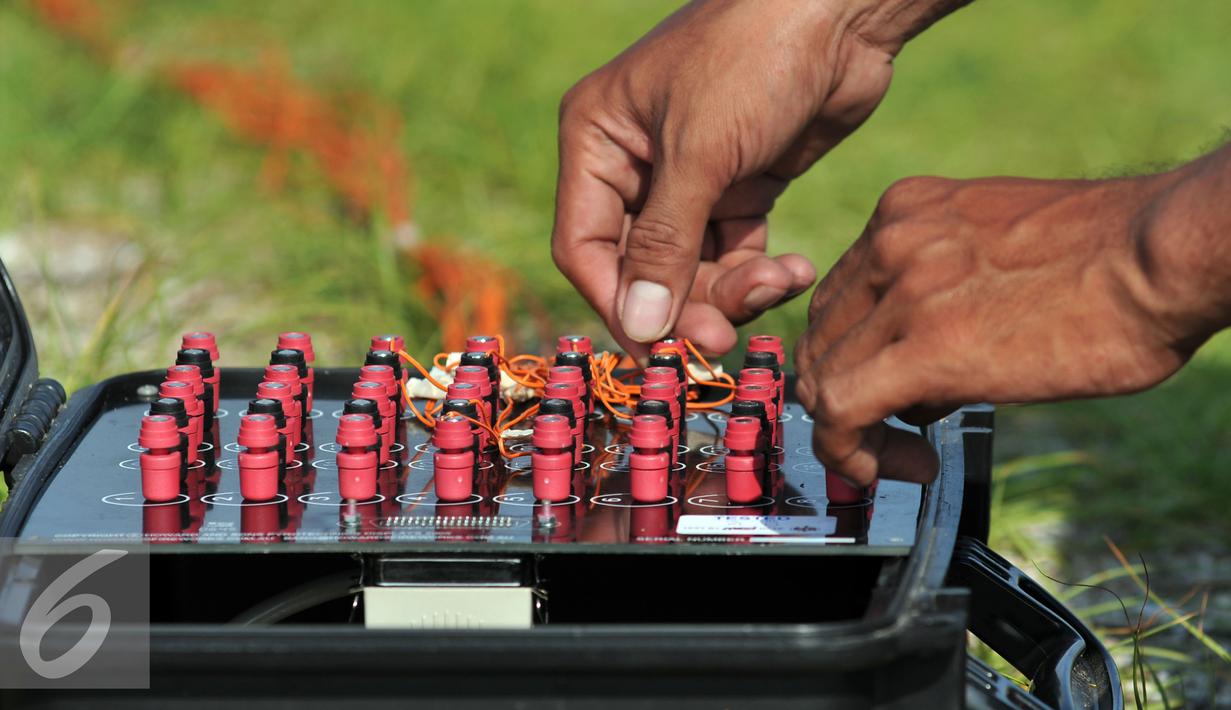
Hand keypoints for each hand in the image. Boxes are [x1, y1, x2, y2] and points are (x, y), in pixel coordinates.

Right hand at [552, 0, 959, 355]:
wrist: (843, 11)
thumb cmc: (754, 58)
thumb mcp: (700, 153)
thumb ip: (665, 245)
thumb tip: (640, 328)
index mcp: (597, 141)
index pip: (585, 246)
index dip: (617, 304)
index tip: (655, 352)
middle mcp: (634, 164)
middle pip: (642, 267)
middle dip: (685, 303)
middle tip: (723, 340)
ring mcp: (689, 177)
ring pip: (692, 268)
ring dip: (732, 291)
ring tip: (778, 284)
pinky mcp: (739, 185)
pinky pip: (736, 252)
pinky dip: (761, 271)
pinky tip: (795, 269)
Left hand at [795, 171, 1216, 485]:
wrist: (1163, 256)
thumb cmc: (1111, 258)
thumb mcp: (997, 254)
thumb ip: (944, 293)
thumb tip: (926, 374)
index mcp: (908, 212)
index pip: (838, 296)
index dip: (849, 354)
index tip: (885, 395)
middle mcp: (892, 240)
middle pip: (821, 336)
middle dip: (841, 394)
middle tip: (888, 436)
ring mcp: (903, 289)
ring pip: (822, 376)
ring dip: (850, 432)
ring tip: (902, 459)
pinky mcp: (925, 346)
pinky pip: (841, 409)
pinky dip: (849, 450)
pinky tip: (896, 467)